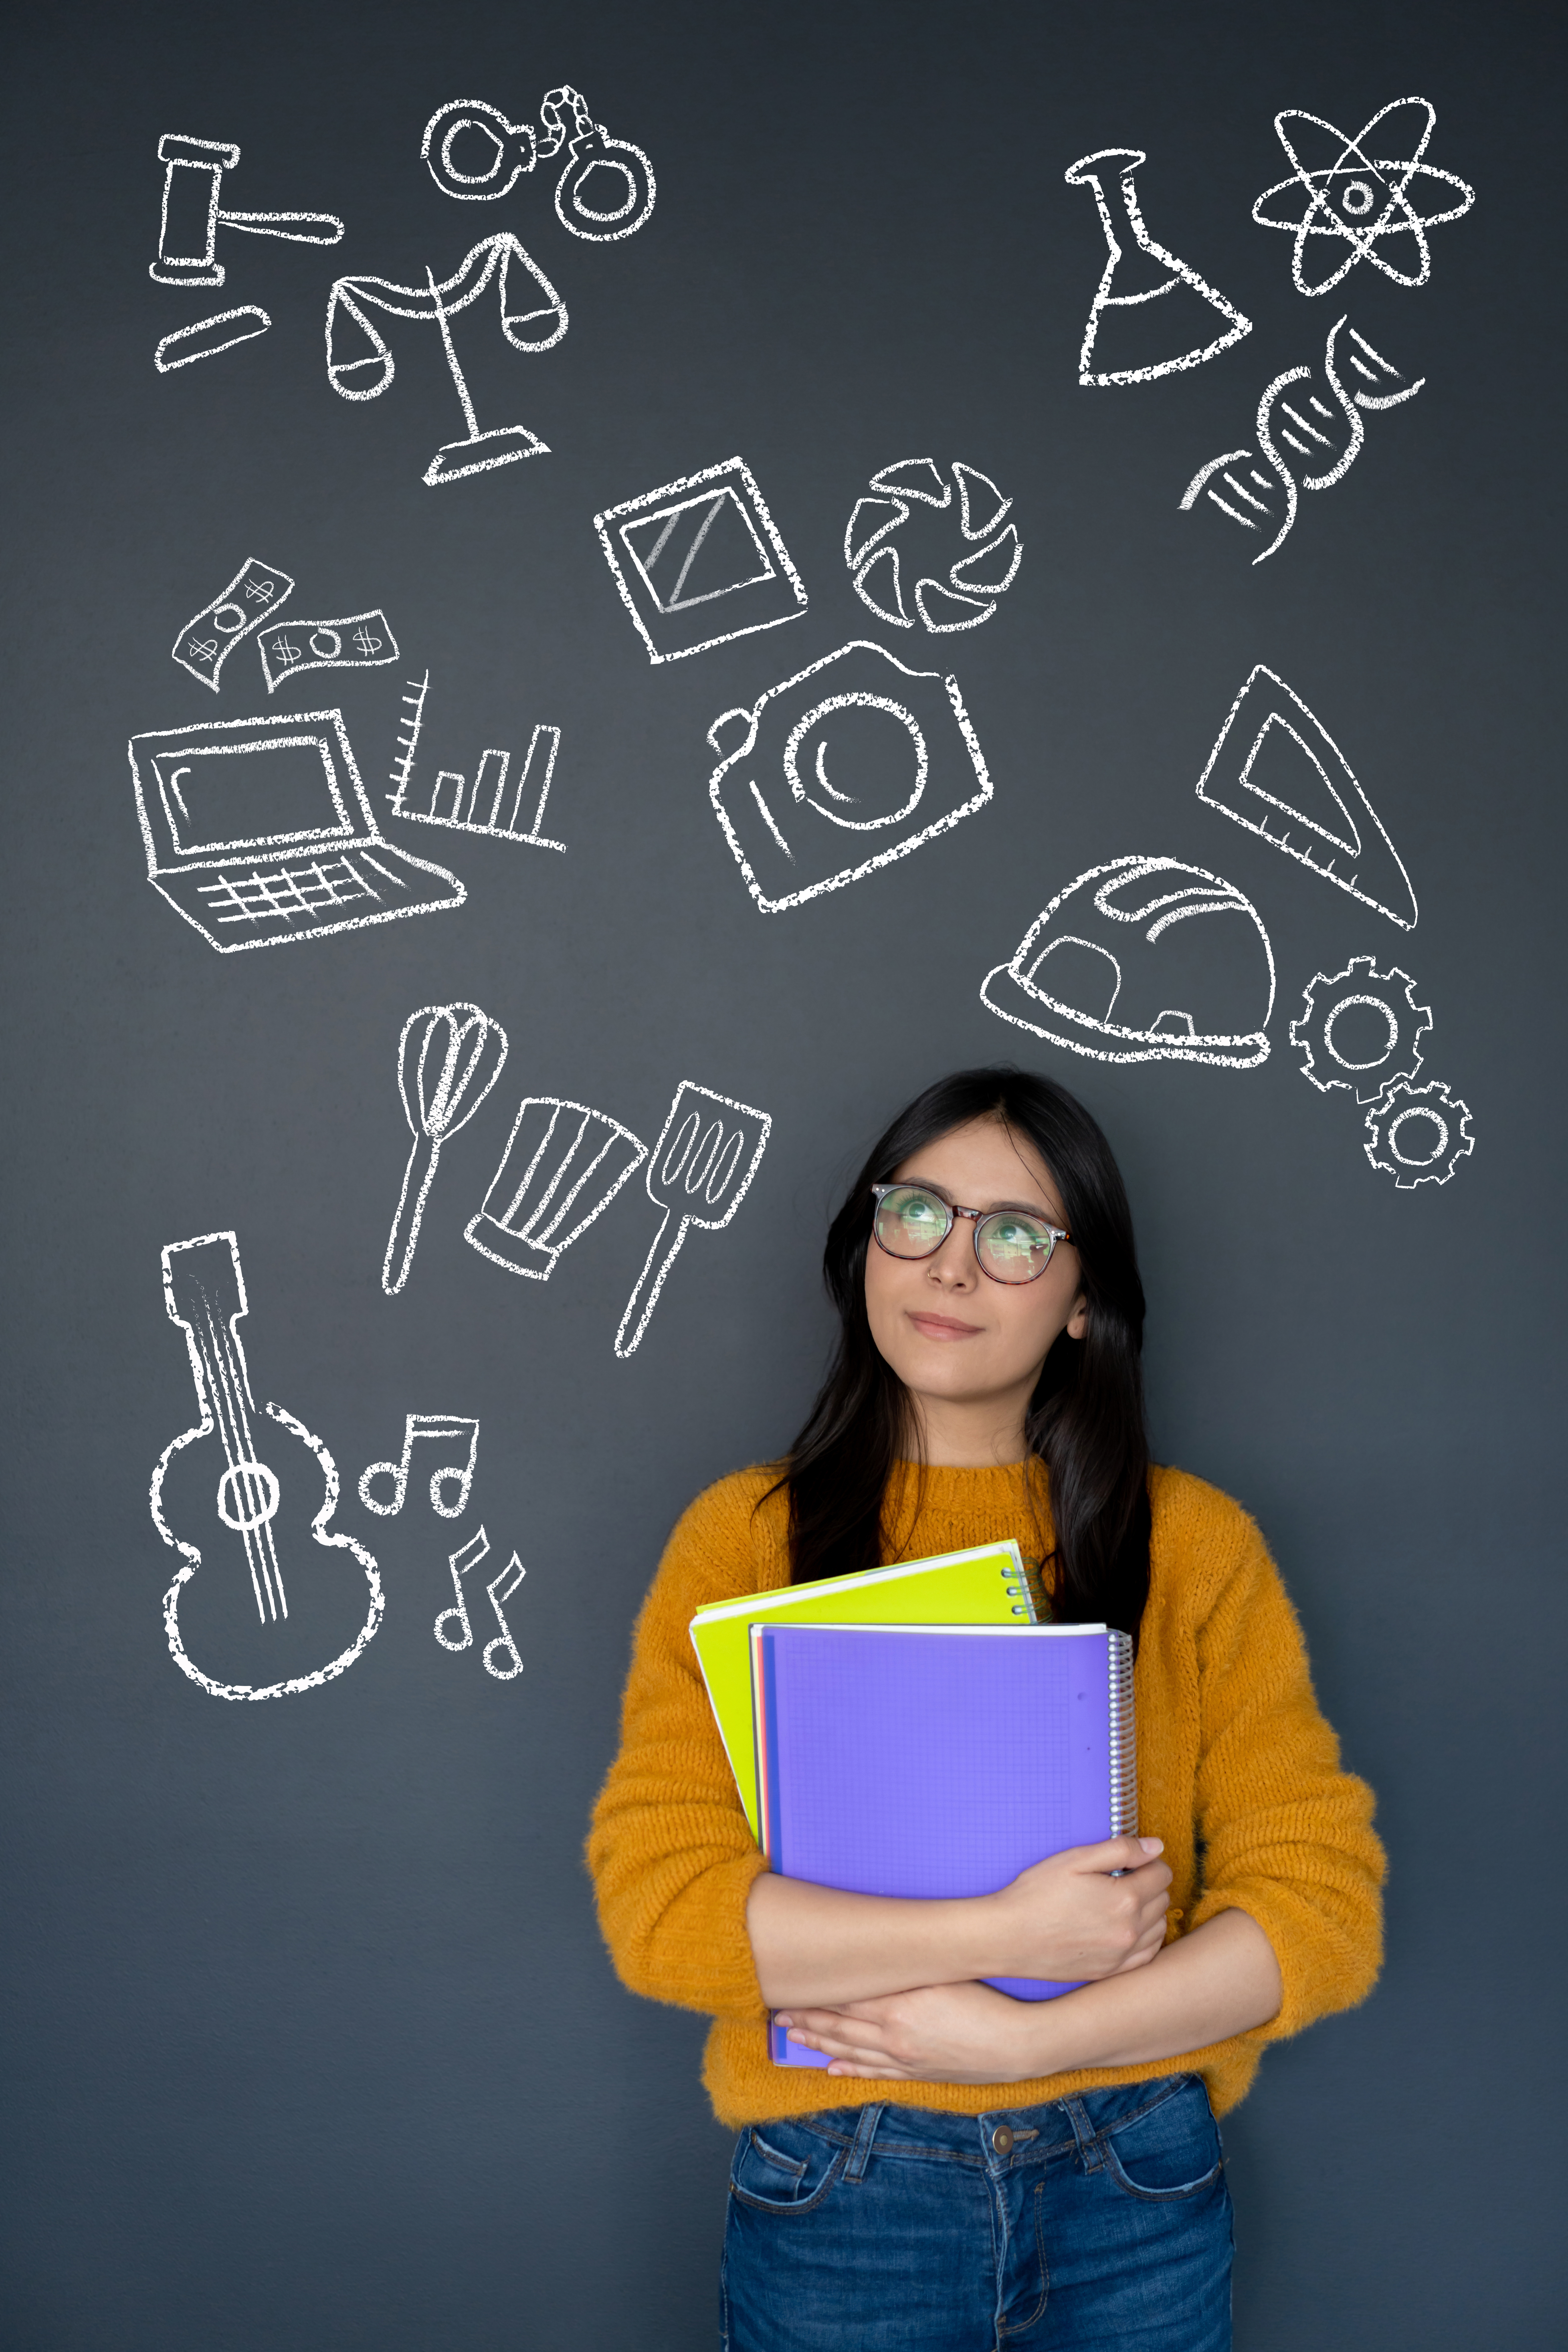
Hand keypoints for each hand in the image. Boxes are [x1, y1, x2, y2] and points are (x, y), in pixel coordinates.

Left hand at [777, 1980, 1048, 2083]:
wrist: (1015, 2044)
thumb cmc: (986, 2002)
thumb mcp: (943, 1977)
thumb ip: (907, 1974)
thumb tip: (876, 1964)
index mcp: (899, 2005)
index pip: (844, 1998)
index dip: (814, 1995)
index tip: (789, 1987)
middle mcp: (894, 2034)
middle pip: (839, 2026)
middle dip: (806, 2020)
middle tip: (777, 2016)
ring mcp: (904, 2058)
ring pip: (850, 2051)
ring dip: (819, 2045)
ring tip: (793, 2039)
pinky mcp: (916, 2074)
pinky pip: (875, 2073)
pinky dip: (850, 2071)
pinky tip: (833, 2069)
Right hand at [984, 1836, 1170, 1983]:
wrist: (1008, 1937)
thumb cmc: (1037, 1894)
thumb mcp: (1075, 1859)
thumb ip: (1121, 1850)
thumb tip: (1156, 1847)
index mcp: (1124, 1899)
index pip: (1162, 1874)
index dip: (1148, 1862)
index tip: (1129, 1862)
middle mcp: (1130, 1931)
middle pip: (1162, 1899)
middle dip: (1148, 1884)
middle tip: (1119, 1879)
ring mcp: (1121, 1955)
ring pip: (1159, 1928)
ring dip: (1148, 1912)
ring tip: (1119, 1903)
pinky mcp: (1111, 1972)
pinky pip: (1147, 1954)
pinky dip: (1144, 1939)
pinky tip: (1124, 1928)